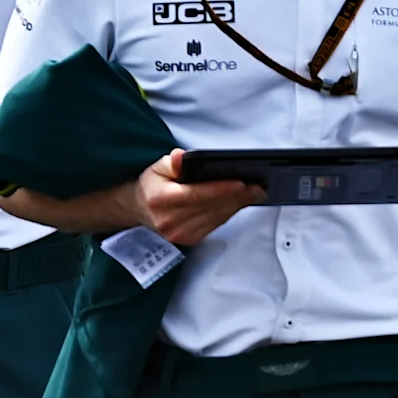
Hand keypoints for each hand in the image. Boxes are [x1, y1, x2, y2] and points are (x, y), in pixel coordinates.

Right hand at [138, 150, 261, 247]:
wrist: (139, 208)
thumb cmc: (152, 185)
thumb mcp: (156, 167)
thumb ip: (170, 162)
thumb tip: (180, 157)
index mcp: (160, 200)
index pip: (196, 195)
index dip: (221, 190)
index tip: (241, 183)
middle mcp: (169, 220)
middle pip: (211, 208)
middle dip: (237, 197)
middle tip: (258, 187)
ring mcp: (179, 233)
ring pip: (216, 218)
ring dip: (237, 206)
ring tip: (254, 193)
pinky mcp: (188, 240)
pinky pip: (215, 225)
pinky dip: (228, 213)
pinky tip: (239, 203)